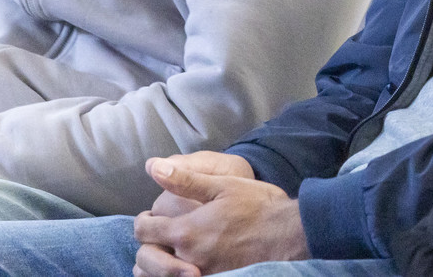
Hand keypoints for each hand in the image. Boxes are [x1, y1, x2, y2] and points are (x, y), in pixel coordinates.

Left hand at [132, 156, 306, 276]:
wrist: (288, 234)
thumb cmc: (258, 206)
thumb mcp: (222, 185)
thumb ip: (184, 180)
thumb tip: (154, 166)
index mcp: (186, 230)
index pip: (143, 231)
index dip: (143, 221)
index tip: (151, 217)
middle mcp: (188, 257)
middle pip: (145, 260)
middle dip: (147, 247)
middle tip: (157, 238)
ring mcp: (201, 272)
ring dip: (157, 267)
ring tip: (166, 255)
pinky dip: (174, 276)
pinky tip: (184, 266)